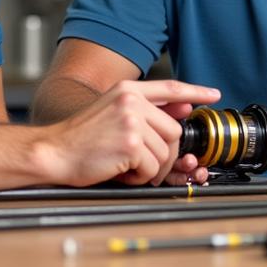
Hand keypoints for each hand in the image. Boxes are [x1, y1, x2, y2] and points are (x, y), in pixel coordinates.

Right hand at [40, 80, 219, 186]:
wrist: (54, 152)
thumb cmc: (81, 138)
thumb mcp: (112, 112)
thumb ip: (146, 109)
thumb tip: (184, 107)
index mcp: (128, 91)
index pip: (170, 88)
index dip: (195, 92)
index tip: (213, 95)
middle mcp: (131, 101)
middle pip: (173, 131)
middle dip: (163, 154)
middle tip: (143, 164)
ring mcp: (132, 121)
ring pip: (165, 153)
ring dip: (150, 169)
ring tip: (126, 166)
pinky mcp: (131, 144)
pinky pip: (153, 169)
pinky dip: (140, 178)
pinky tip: (121, 171)